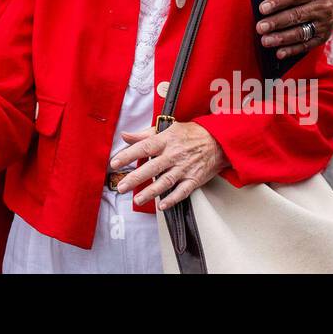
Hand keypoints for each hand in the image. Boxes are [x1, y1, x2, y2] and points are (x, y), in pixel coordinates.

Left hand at [109, 121, 225, 208]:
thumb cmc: (190, 134)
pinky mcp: (194, 179)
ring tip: (137, 199)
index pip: (143, 147)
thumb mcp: (167, 128)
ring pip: (165, 182)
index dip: (128, 155)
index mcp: (165, 140)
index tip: (114, 163)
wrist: (218, 141)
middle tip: (121, 186)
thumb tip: (125, 136)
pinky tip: (162, 206)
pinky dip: (173, 199)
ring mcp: (184, 168)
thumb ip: (144, 134)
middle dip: (135, 178)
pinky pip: (182, 191)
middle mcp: (174, 155)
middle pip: (152, 167)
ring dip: (150, 192)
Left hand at [256, 0, 332, 59]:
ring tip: (265, 41)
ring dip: (281, 38)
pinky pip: (306, 45)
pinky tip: (279, 53)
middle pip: (296, 15)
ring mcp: (325, 23)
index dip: (277, 2)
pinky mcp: (324, 37)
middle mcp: (323, 7)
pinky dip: (292, 50)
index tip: (262, 9)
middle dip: (276, 22)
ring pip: (301, 32)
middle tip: (259, 27)